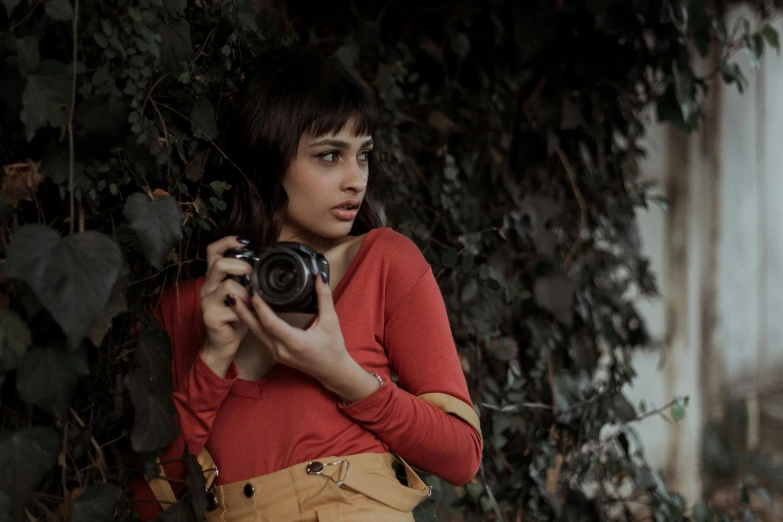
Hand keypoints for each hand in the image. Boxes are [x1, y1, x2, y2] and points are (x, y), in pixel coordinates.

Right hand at [199, 236, 252, 374]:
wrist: (223, 344)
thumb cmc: (234, 317)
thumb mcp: (240, 294)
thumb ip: (245, 279)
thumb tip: (262, 264)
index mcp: (214, 278)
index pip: (213, 251)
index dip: (228, 242)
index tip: (245, 241)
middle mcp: (207, 286)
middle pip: (220, 264)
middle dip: (242, 267)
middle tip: (253, 277)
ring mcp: (207, 301)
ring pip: (229, 286)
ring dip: (247, 294)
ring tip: (251, 303)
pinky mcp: (211, 316)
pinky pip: (233, 307)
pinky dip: (245, 311)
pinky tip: (246, 315)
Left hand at [228, 273, 379, 399]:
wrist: (332, 371)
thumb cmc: (333, 348)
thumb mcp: (331, 322)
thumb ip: (324, 297)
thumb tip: (321, 276)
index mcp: (294, 342)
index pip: (270, 322)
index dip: (259, 306)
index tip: (252, 289)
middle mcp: (281, 349)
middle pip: (255, 327)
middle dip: (243, 308)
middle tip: (233, 290)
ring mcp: (276, 353)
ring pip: (255, 332)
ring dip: (245, 315)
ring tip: (236, 297)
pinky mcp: (274, 353)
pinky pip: (259, 336)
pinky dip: (252, 322)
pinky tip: (248, 310)